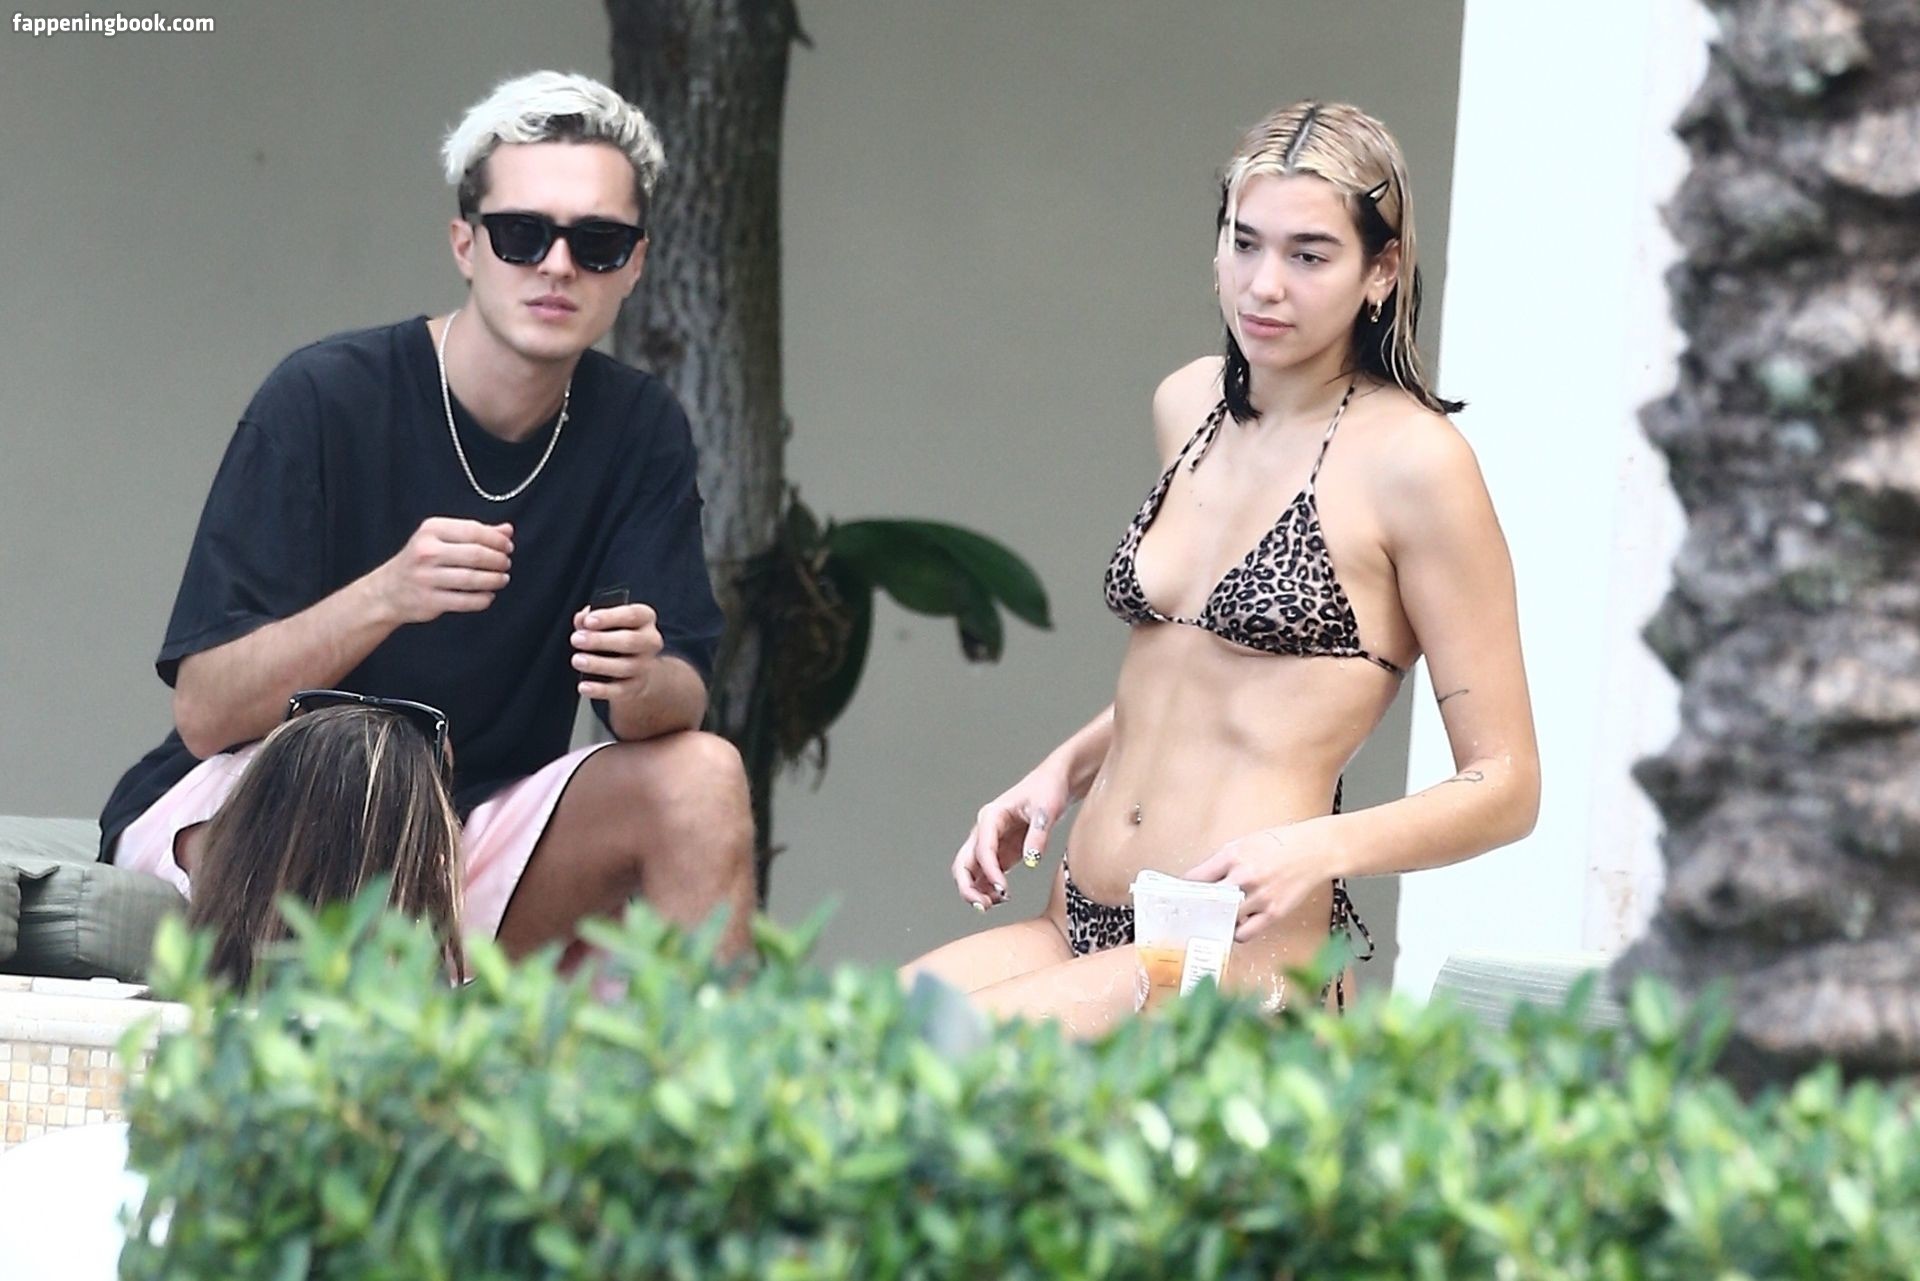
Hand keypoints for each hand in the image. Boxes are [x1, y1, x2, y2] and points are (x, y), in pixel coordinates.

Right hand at [372, 517, 512, 623]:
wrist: (388, 590)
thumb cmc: (420, 561)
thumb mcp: (441, 538)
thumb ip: (474, 533)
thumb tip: (507, 529)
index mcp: (431, 530)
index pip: (473, 530)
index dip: (496, 540)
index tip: (508, 546)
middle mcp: (426, 552)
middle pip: (476, 554)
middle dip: (498, 560)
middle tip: (506, 563)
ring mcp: (426, 577)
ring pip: (472, 579)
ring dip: (494, 580)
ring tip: (502, 579)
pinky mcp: (429, 600)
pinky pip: (465, 601)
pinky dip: (482, 599)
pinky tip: (488, 595)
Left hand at [570, 600, 664, 699]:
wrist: (638, 665)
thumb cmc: (618, 636)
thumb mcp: (608, 620)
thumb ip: (592, 617)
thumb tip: (582, 619)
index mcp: (645, 618)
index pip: (632, 615)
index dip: (609, 617)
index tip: (588, 621)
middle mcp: (649, 642)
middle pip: (629, 641)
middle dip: (600, 640)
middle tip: (577, 639)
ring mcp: (645, 666)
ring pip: (624, 667)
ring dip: (598, 664)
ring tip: (578, 660)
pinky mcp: (637, 687)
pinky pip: (620, 690)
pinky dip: (600, 690)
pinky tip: (585, 686)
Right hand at [951, 761, 1069, 911]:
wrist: (1055, 783)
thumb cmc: (1048, 790)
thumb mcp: (1046, 811)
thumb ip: (1038, 835)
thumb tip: (1032, 861)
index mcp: (991, 816)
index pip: (982, 849)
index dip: (989, 871)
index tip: (1003, 888)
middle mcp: (985, 830)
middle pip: (963, 863)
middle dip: (968, 886)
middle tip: (984, 905)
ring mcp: (991, 843)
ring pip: (970, 871)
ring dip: (976, 890)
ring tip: (995, 904)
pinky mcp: (1001, 852)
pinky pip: (986, 874)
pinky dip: (988, 888)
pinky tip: (1001, 898)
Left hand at [1187, 820, 1334, 942]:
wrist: (1314, 851)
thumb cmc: (1279, 844)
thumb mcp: (1244, 842)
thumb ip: (1222, 861)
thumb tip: (1200, 879)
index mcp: (1232, 856)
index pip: (1196, 878)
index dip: (1185, 889)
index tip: (1179, 896)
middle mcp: (1244, 876)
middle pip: (1207, 901)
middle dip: (1197, 907)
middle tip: (1192, 912)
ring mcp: (1259, 897)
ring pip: (1225, 919)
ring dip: (1218, 920)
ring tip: (1216, 919)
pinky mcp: (1274, 913)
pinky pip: (1246, 933)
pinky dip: (1237, 933)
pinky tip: (1236, 926)